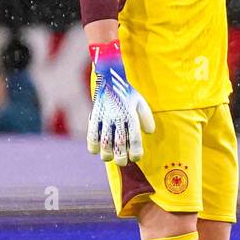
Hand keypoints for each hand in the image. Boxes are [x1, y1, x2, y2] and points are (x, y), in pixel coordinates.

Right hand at [86, 41, 154, 165]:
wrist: (109, 78)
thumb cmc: (127, 93)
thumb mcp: (140, 102)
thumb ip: (146, 117)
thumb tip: (149, 133)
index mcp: (131, 115)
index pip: (134, 138)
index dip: (135, 152)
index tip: (136, 158)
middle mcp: (117, 117)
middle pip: (119, 144)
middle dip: (121, 157)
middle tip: (123, 162)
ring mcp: (104, 117)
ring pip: (104, 142)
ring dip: (106, 154)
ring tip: (109, 158)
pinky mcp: (94, 116)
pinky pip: (91, 134)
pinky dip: (92, 145)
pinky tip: (96, 150)